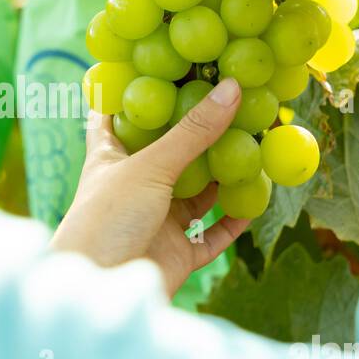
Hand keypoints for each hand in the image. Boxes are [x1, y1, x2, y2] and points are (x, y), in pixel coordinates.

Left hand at [51, 78, 251, 295]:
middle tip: (235, 104)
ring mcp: (156, 222)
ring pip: (198, 194)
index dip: (130, 93)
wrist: (99, 291)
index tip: (155, 67)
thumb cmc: (106, 220)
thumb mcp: (149, 167)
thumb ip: (193, 132)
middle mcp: (134, 187)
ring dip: (225, 175)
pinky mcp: (177, 254)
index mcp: (110, 158)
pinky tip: (257, 198)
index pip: (115, 116)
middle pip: (170, 153)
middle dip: (201, 133)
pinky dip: (234, 220)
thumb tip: (234, 88)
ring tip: (258, 146)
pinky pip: (213, 234)